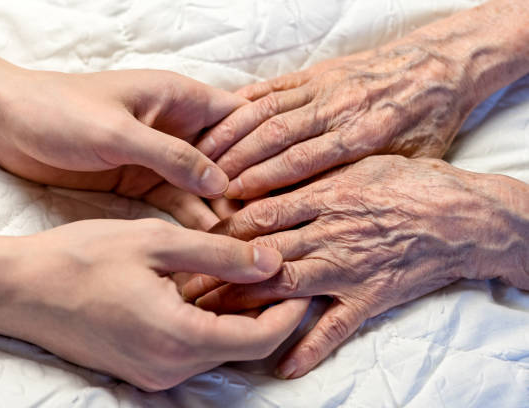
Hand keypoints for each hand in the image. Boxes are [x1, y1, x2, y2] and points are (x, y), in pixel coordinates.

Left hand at [0, 6, 245, 225]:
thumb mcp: (118, 131)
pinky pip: (178, 201)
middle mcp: (177, 126)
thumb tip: (220, 182)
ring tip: (244, 241)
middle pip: (229, 156)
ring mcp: (162, 156)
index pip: (238, 117)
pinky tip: (211, 242)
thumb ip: (170, 155)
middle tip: (265, 224)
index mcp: (177, 98)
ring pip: (205, 184)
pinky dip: (194, 219)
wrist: (8, 123)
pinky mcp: (143, 180)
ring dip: (222, 209)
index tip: (276, 182)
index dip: (260, 146)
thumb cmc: (59, 111)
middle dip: (246, 186)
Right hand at [0, 219, 308, 390]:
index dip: (289, 312)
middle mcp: (169, 366)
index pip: (259, 339)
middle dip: (266, 310)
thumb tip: (270, 262)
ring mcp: (152, 370)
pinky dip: (209, 319)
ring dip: (237, 313)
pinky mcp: (139, 364)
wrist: (18, 288)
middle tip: (276, 269)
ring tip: (245, 271)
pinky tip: (207, 285)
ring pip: (217, 347)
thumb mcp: (156, 243)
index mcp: (179, 338)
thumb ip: (219, 255)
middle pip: (242, 346)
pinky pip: (190, 347)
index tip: (301, 282)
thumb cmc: (80, 259)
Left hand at [186, 156, 528, 378]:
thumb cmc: (407, 182)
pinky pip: (336, 327)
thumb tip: (259, 177)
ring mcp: (347, 268)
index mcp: (322, 195)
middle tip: (179, 287)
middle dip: (216, 273)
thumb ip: (307, 171)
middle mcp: (328, 233)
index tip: (187, 243)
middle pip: (258, 255)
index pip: (256, 215)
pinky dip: (311, 347)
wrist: (462, 216)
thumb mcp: (355, 163)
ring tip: (207, 320)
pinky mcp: (369, 298)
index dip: (217, 230)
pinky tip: (284, 365)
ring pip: (283, 288)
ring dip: (243, 306)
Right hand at [198, 0, 528, 199]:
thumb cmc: (426, 123)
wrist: (441, 67)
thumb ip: (362, 182)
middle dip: (238, 159)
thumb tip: (317, 210)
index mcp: (362, 136)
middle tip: (209, 179)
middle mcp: (337, 109)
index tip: (233, 195)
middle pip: (276, 137)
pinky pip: (275, 86)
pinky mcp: (319, 70)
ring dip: (233, 131)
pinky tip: (223, 115)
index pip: (300, 162)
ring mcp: (325, 86)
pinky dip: (246, 101)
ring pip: (269, 110)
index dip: (262, 179)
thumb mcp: (407, 161)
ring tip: (205, 152)